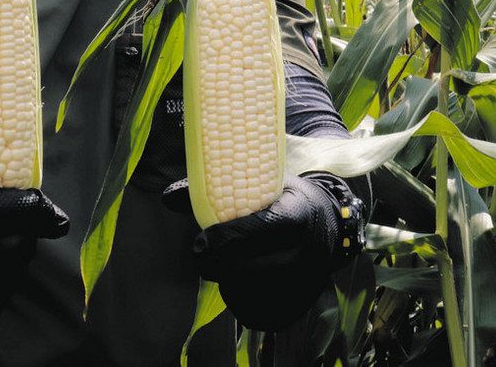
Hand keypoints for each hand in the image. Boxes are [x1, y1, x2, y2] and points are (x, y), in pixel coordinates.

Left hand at [168, 174, 362, 330]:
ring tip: (223, 262)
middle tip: (203, 254)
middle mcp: (305, 253)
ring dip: (226, 278)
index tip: (200, 241)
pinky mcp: (296, 304)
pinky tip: (238, 278)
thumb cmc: (285, 200)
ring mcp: (303, 283)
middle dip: (216, 262)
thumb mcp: (261, 184)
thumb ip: (215, 191)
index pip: (256, 231)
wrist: (328, 226)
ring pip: (248, 291)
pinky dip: (239, 296)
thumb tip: (167, 195)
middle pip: (247, 267)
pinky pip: (255, 310)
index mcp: (297, 215)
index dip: (222, 238)